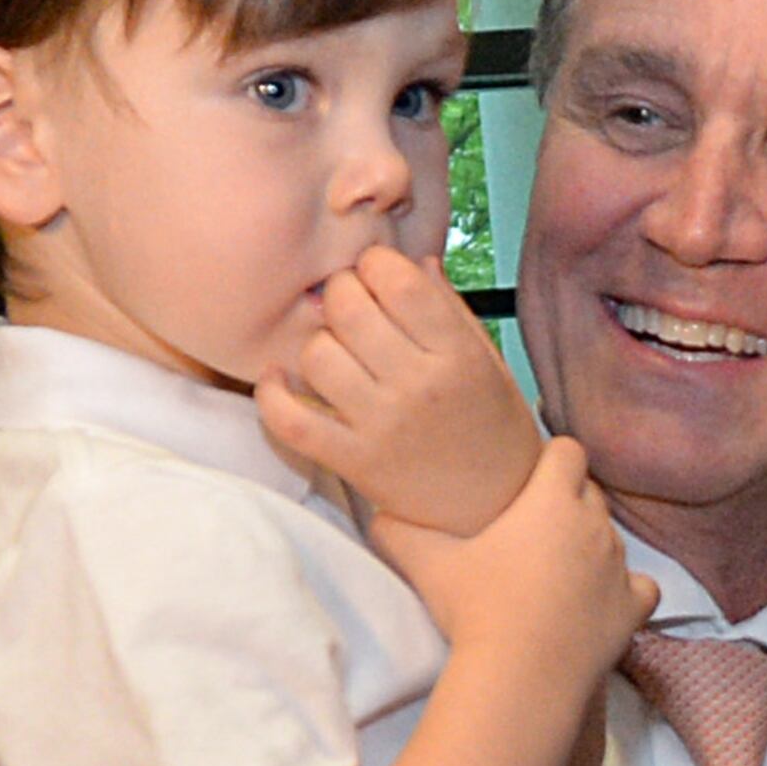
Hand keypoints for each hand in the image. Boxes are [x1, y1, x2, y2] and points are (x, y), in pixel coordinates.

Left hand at [260, 246, 542, 536]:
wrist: (495, 505)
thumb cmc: (490, 421)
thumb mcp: (486, 359)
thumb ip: (448, 308)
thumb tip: (412, 260)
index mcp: (456, 354)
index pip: (398, 281)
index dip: (377, 265)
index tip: (379, 277)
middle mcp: (419, 387)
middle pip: (348, 309)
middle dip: (342, 294)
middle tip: (352, 308)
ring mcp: (382, 427)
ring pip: (317, 355)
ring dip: (318, 343)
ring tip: (336, 351)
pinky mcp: (353, 462)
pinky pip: (289, 420)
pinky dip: (271, 394)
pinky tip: (280, 378)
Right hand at [370, 440, 656, 701]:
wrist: (520, 675)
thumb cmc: (475, 609)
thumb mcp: (426, 564)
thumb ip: (398, 532)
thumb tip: (377, 515)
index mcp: (551, 500)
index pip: (567, 451)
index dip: (552, 459)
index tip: (530, 478)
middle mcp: (595, 524)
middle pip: (590, 492)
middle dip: (568, 501)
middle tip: (534, 527)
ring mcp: (620, 566)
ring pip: (613, 537)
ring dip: (591, 545)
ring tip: (558, 569)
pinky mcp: (633, 607)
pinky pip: (642, 586)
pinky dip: (626, 590)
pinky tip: (603, 600)